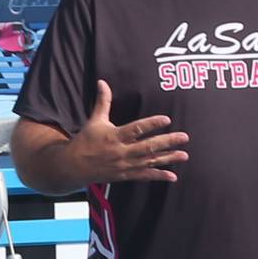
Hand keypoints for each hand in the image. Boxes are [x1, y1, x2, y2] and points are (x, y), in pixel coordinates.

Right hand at [67, 80, 188, 183]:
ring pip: (149, 162)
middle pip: (148, 147)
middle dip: (167, 142)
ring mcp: (124, 165)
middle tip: (185, 137)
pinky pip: (144, 176)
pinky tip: (173, 175)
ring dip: (168, 158)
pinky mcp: (125, 175)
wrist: (73, 167)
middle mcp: (121, 152)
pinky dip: (158, 176)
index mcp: (114, 136)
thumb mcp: (94, 120)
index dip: (151, 124)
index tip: (167, 119)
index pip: (136, 129)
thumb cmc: (86, 140)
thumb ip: (103, 102)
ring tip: (184, 155)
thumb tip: (102, 81)